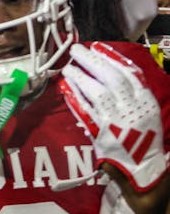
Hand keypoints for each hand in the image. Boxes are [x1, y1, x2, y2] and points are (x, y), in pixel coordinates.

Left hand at [60, 42, 167, 192]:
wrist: (143, 167)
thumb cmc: (141, 134)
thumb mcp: (143, 108)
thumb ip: (129, 90)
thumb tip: (105, 65)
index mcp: (146, 101)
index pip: (129, 73)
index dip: (111, 57)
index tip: (96, 46)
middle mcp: (134, 108)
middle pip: (111, 78)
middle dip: (92, 61)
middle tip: (76, 50)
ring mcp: (118, 121)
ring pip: (97, 93)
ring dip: (81, 78)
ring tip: (68, 69)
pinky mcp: (103, 133)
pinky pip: (87, 112)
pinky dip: (76, 98)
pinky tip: (66, 88)